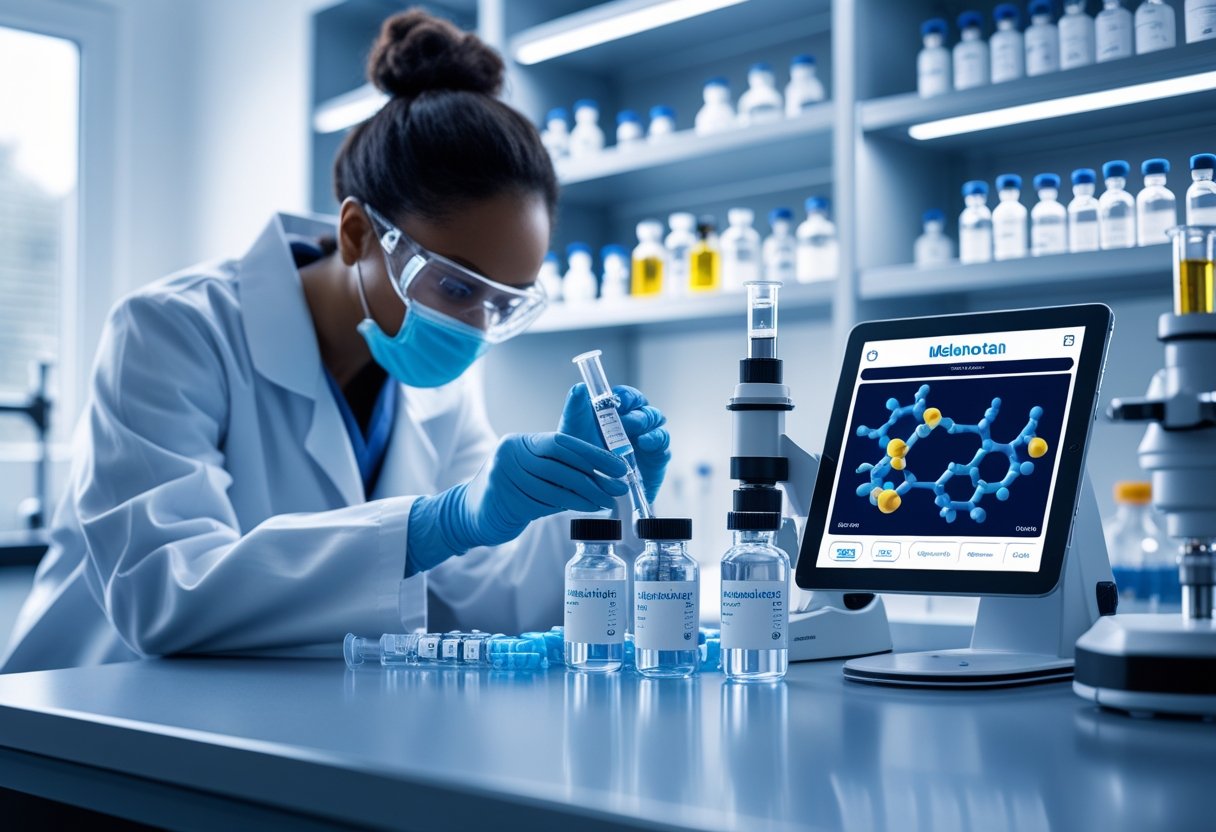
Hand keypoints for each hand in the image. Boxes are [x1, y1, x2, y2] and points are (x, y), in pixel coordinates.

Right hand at [411, 433, 628, 569]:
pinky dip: (571, 505)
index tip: (618, 466)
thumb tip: (607, 469)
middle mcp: (510, 453)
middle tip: (620, 486)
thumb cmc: (514, 492)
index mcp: (521, 441)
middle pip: (562, 461)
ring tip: (608, 501)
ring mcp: (504, 475)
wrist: (472, 515)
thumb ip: (564, 466)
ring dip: (588, 494)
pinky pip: (546, 502)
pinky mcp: (504, 498)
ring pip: (557, 485)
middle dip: (595, 474)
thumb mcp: (536, 472)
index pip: (562, 441)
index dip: (594, 454)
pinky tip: (588, 508)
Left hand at [558, 383, 670, 503]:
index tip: (618, 400)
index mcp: (616, 415)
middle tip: (624, 420)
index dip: (626, 396)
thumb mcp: (572, 432)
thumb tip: (579, 387)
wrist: (588, 492)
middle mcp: (633, 425)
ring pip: (656, 420)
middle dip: (637, 410)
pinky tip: (644, 442)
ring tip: (633, 430)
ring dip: (647, 420)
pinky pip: (663, 441)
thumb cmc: (579, 458)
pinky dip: (655, 438)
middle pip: (644, 407)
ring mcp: (646, 440)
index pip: (627, 397)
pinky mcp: (657, 457)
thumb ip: (576, 408)